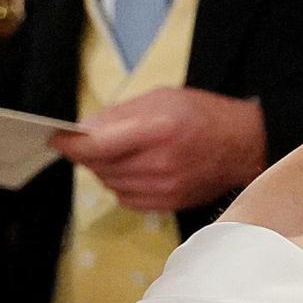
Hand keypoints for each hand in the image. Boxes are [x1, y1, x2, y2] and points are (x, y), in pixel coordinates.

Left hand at [53, 85, 264, 214]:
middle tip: (89, 140)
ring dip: (104, 168)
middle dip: (87, 153)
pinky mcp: (168, 205)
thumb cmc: (204, 114)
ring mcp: (165, 189)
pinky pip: (126, 198)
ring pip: (110, 183)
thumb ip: (120, 114)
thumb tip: (83, 129)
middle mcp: (160, 163)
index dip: (71, 144)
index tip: (57, 138)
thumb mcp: (162, 97)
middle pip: (100, 166)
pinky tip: (133, 169)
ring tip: (119, 152)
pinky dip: (120, 184)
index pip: (98, 145)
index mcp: (159, 129)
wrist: (245, 146)